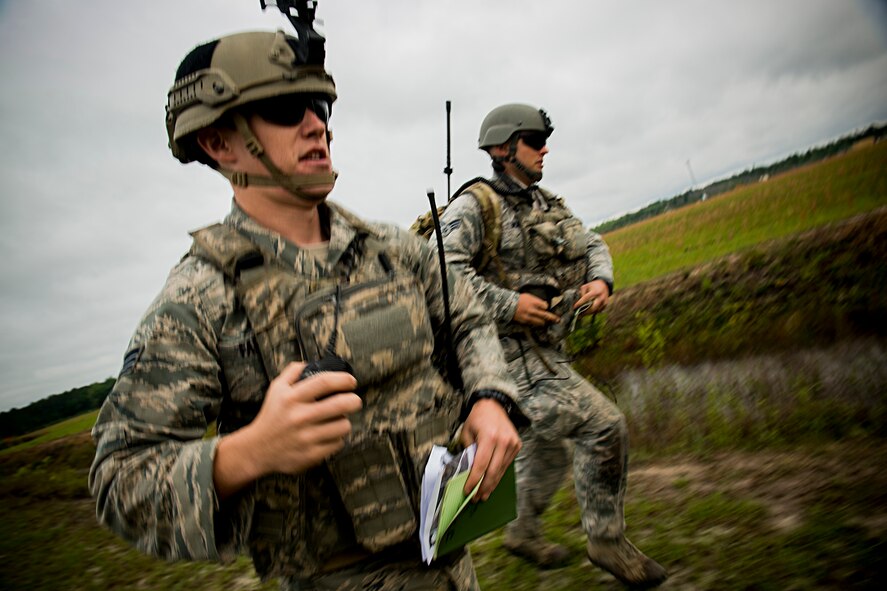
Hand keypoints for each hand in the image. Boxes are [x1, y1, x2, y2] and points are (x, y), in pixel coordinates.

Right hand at [213, 362, 361, 499]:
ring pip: (343, 425)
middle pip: (341, 404)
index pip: (324, 382)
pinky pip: (338, 443)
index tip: (350, 381)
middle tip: (353, 400)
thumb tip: (310, 363)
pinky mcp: (311, 454)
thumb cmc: (271, 417)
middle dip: (354, 400)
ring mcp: (306, 437)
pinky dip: (337, 438)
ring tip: (336, 420)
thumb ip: (292, 372)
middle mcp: (300, 416)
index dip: (343, 379)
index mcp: (292, 398)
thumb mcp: (276, 389)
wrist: (257, 449)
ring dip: (344, 421)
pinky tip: (328, 435)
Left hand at [459, 399, 521, 501]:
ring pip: (501, 470)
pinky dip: (498, 475)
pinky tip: (491, 483)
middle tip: (476, 498)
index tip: (467, 491)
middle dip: (483, 487)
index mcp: (489, 436)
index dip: (473, 480)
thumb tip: (467, 472)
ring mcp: (512, 444)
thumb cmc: (477, 418)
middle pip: (493, 471)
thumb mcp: (466, 432)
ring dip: (491, 484)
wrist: (494, 404)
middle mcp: (503, 441)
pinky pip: (506, 465)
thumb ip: (468, 452)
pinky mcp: (517, 446)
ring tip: (483, 494)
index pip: (481, 465)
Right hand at [514, 292, 560, 326]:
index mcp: (533, 302)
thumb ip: (536, 300)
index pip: (545, 306)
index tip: (546, 307)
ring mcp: (529, 316)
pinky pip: (533, 324)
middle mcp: (532, 309)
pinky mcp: (525, 321)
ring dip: (544, 322)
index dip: (546, 307)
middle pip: (545, 315)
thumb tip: (544, 304)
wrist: (508, 304)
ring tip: (546, 322)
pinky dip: (536, 323)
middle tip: (558, 320)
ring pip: (540, 322)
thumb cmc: (519, 299)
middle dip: (553, 318)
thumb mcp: (528, 296)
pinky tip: (538, 323)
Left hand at [574, 279, 609, 315]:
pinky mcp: (606, 304)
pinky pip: (599, 310)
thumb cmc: (593, 286)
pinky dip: (593, 312)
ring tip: (582, 315)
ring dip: (589, 313)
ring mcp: (604, 301)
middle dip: (585, 312)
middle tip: (579, 315)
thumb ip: (582, 293)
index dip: (580, 303)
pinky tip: (588, 312)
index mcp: (595, 291)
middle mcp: (601, 297)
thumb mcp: (586, 286)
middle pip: (593, 307)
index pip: (586, 298)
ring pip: (596, 310)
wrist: (604, 284)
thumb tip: (579, 302)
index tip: (574, 307)